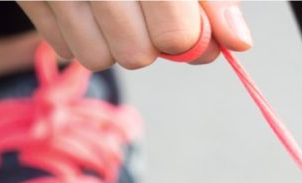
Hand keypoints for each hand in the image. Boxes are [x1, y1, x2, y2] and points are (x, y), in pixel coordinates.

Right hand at [17, 1, 252, 70]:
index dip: (187, 37)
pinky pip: (65, 48)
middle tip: (149, 10)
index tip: (187, 21)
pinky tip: (89, 4)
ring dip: (114, 43)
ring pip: (97, 57)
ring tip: (119, 8)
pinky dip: (81, 34)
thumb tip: (237, 43)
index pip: (174, 36)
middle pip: (136, 55)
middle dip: (151, 41)